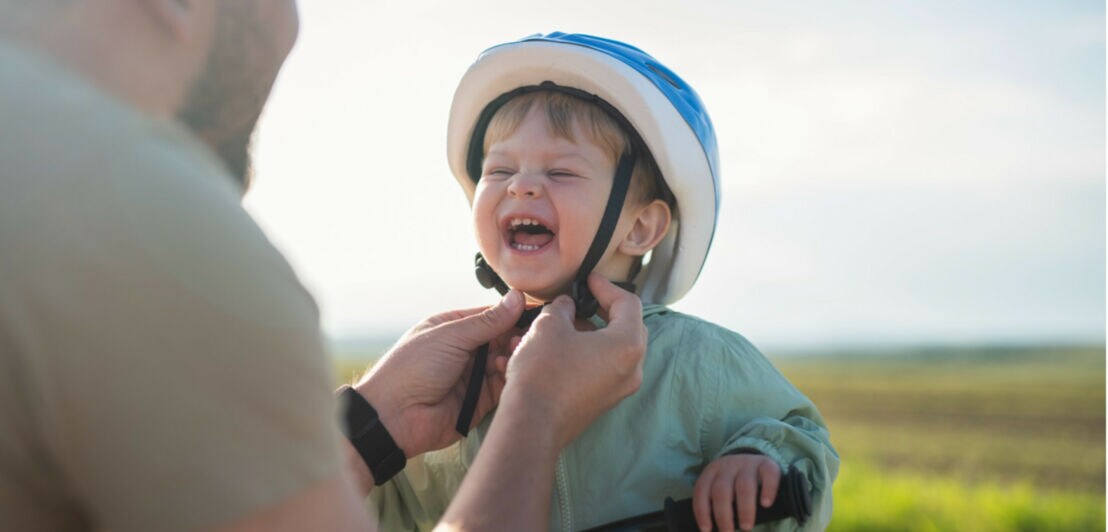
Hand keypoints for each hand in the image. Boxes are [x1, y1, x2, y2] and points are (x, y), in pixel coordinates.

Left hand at [354, 291, 523, 458]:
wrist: (394, 417)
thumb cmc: (411, 368)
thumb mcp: (449, 336)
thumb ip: (486, 321)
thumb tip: (516, 298)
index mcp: (453, 328)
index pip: (491, 316)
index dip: (512, 314)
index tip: (536, 312)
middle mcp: (465, 351)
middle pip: (502, 339)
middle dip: (516, 336)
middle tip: (528, 335)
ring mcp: (473, 376)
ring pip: (506, 362)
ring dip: (514, 356)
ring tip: (515, 353)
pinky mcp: (480, 401)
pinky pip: (503, 386)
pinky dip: (510, 377)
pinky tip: (508, 370)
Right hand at [499, 273, 646, 448]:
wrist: (531, 425)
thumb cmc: (543, 373)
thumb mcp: (549, 326)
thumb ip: (563, 308)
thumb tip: (566, 306)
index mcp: (627, 345)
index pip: (628, 304)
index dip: (606, 286)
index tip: (588, 280)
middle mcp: (632, 369)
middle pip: (625, 328)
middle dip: (600, 310)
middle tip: (579, 300)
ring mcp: (619, 389)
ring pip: (610, 350)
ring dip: (588, 333)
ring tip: (560, 324)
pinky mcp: (602, 402)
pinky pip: (600, 369)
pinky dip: (584, 354)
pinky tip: (557, 348)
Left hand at [693, 453, 781, 531]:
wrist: (757, 461)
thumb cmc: (735, 484)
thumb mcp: (722, 488)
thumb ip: (718, 504)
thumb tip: (711, 531)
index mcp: (712, 472)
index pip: (702, 491)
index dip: (702, 511)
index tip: (707, 530)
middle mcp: (728, 466)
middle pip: (721, 490)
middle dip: (723, 515)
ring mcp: (748, 463)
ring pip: (744, 485)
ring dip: (744, 509)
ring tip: (746, 527)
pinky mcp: (767, 464)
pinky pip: (768, 475)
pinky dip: (768, 490)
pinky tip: (766, 504)